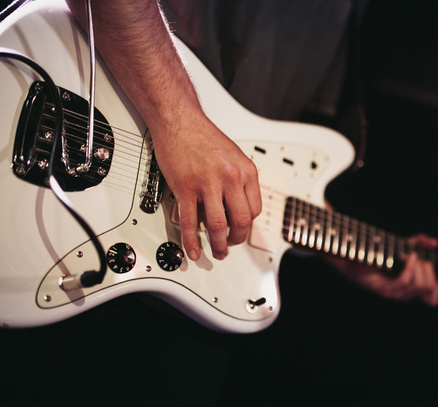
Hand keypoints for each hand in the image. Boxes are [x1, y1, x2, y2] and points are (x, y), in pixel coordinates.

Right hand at [151, 112, 261, 260]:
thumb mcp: (234, 156)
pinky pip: (190, 221)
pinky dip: (192, 241)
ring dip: (217, 245)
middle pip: (240, 221)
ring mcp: (207, 184)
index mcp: (246, 171)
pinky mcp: (186, 188)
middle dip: (236, 240)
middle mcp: (230, 178)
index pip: (255, 210)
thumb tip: (240, 204)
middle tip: (230, 246)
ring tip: (215, 252)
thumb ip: (239, 179)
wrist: (179, 120)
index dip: (247, 226)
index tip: (241, 231)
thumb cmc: (203, 136)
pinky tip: (194, 249)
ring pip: (218, 225)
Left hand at [328, 233, 437, 306]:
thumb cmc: (378, 251)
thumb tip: (436, 243)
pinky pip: (405, 281)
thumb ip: (420, 242)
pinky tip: (407, 256)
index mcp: (411, 289)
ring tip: (409, 255)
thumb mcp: (402, 244)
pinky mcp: (385, 291)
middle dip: (427, 268)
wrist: (356, 255)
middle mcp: (405, 295)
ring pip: (418, 284)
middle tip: (416, 257)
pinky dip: (409, 267)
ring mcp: (395, 295)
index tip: (433, 269)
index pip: (433, 298)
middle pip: (428, 287)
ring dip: (417, 266)